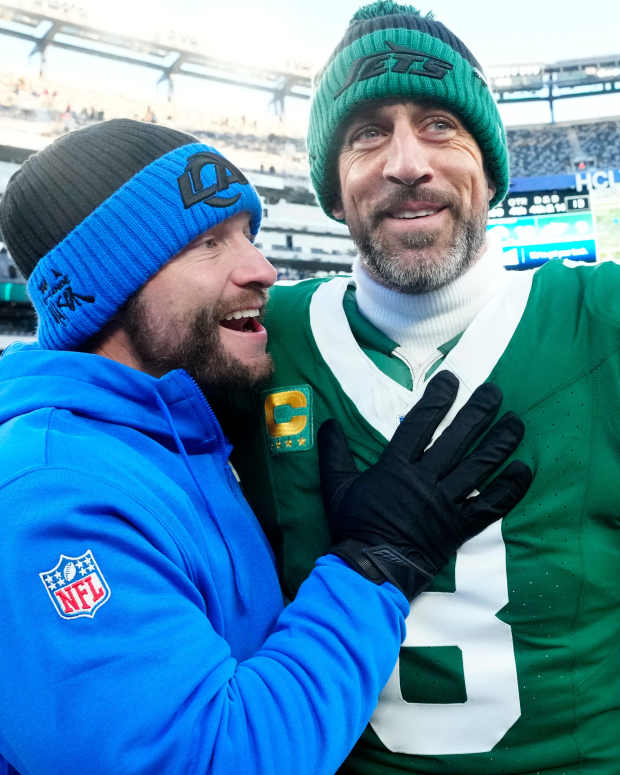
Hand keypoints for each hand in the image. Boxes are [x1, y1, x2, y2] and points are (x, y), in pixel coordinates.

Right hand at [318, 371, 531, 600]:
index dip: (437, 399)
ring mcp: (445, 504)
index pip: (420, 423)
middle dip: (478, 412)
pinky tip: (524, 469)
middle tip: (495, 391)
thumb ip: (334, 454)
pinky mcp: (459, 527)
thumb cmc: (353, 527)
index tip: (452, 380)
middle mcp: (425, 480)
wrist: (369, 570)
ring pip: (478, 467)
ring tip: (516, 422)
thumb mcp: (336, 487)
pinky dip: (509, 489)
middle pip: (457, 439)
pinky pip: (489, 506)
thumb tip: (327, 423)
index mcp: (396, 467)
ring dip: (500, 443)